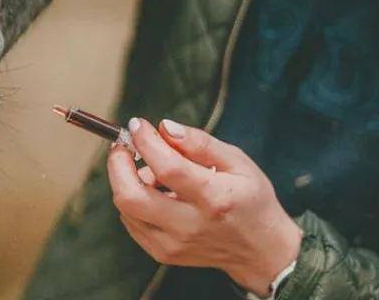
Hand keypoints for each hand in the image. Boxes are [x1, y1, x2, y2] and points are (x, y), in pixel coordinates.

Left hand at [108, 119, 302, 297]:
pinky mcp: (163, 254)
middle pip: (131, 196)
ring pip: (126, 208)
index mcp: (214, 198)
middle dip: (117, 164)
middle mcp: (189, 226)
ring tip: (151, 168)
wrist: (260, 250)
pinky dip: (132, 197)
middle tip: (125, 146)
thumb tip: (165, 127)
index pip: (167, 168)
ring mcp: (173, 245)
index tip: (137, 124)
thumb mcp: (237, 161)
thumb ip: (199, 142)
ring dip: (126, 179)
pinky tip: (154, 189)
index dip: (145, 141)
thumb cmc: (250, 199)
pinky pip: (131, 220)